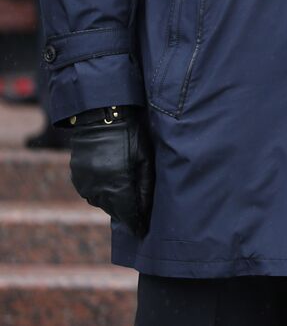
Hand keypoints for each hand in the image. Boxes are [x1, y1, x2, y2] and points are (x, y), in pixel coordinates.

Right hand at [67, 106, 153, 235]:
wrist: (102, 117)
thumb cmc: (131, 136)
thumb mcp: (145, 159)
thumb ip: (145, 187)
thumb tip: (145, 212)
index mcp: (117, 184)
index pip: (127, 213)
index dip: (135, 224)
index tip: (142, 232)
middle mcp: (98, 188)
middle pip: (114, 210)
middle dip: (126, 213)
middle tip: (137, 216)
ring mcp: (85, 183)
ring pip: (101, 202)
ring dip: (113, 203)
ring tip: (125, 197)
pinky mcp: (77, 177)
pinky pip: (90, 193)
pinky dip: (101, 193)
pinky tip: (111, 184)